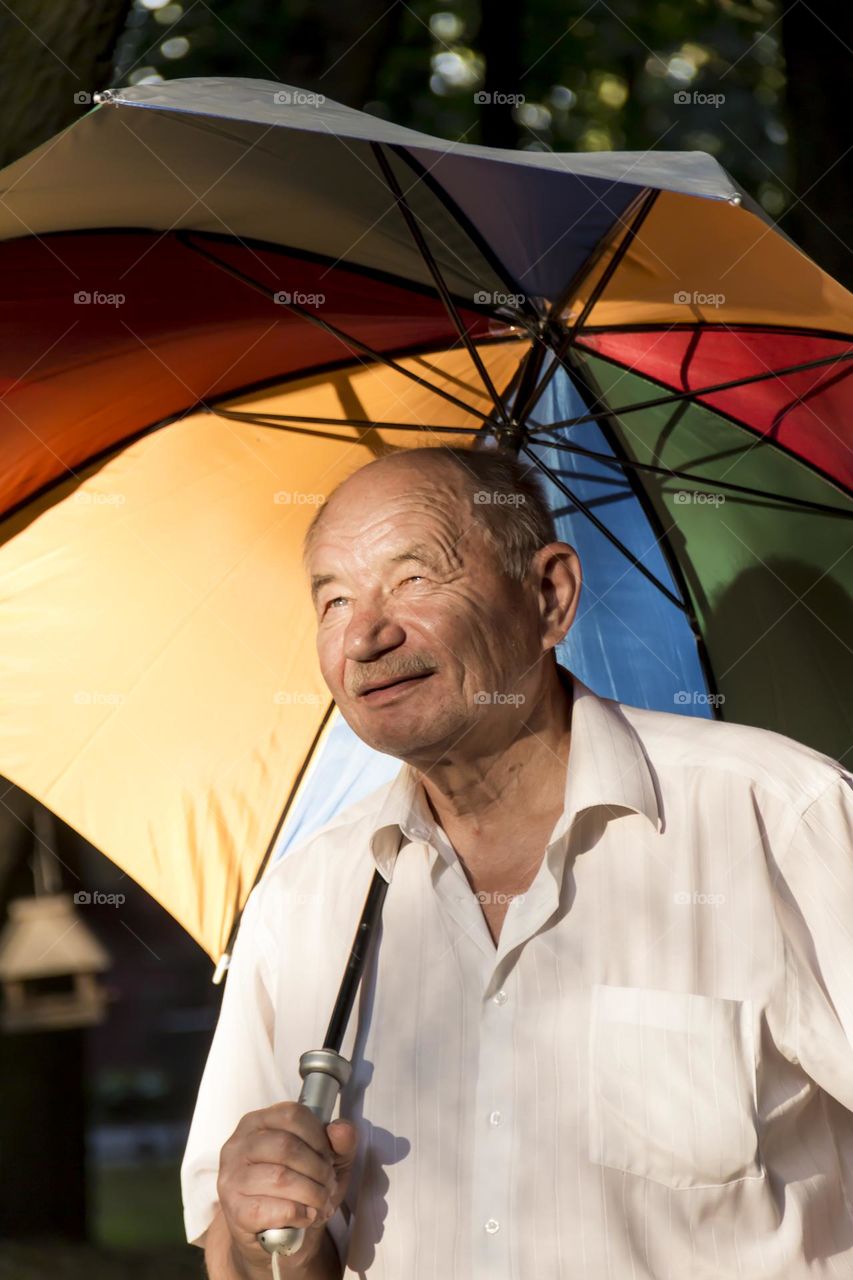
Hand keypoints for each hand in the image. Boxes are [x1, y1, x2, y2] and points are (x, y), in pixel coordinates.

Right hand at [216, 1101, 357, 1268]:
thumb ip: (340, 1142)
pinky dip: (298, 1214)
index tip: (328, 1157)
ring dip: (311, 1193)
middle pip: (287, 1146)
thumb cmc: (299, 1186)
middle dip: (318, 1169)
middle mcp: (238, 1145)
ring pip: (280, 1178)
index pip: (292, 1114)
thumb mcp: (326, 1160)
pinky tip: (305, 1216)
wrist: (276, 1233)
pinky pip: (272, 1209)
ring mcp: (232, 1177)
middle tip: (328, 1185)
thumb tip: (341, 1129)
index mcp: (258, 1122)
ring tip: (321, 1202)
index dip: (318, 1137)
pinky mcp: (234, 1210)